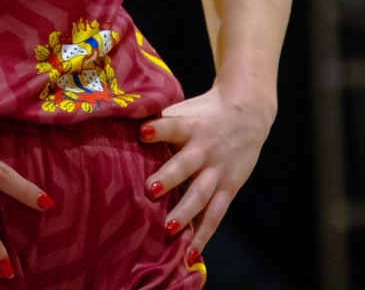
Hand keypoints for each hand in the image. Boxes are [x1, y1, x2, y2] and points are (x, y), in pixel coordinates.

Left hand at [139, 82, 275, 258]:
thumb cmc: (202, 114)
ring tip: (167, 230)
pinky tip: (191, 254)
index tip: (141, 132)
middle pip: (185, 165)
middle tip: (150, 191)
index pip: (173, 125)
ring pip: (201, 195)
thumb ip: (157, 120)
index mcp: (190, 126)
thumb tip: (117, 125)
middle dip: (168, 179)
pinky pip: (215, 215)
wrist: (247, 112)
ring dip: (184, 213)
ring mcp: (218, 170)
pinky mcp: (229, 187)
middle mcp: (204, 149)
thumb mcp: (183, 110)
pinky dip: (203, 235)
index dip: (158, 129)